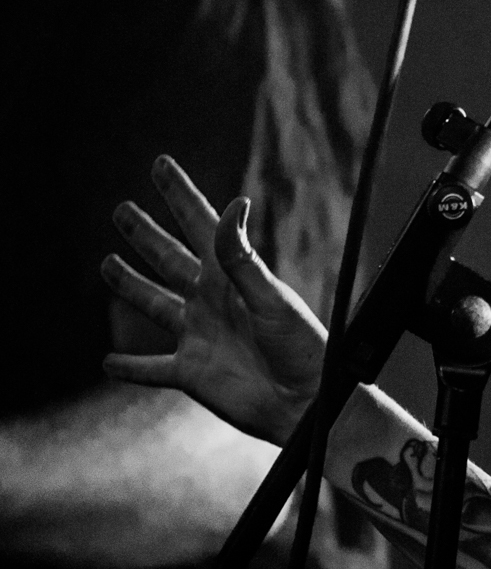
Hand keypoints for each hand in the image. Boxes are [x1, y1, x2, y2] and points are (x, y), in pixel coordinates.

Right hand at [100, 156, 327, 445]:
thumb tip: (234, 205)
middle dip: (145, 234)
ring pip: (154, 304)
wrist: (306, 403)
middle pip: (169, 259)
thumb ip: (242, 257)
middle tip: (122, 209)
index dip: (180, 194)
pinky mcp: (191, 374)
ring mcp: (199, 336)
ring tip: (107, 265)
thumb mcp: (271, 297)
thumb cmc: (301, 348)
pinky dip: (129, 367)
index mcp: (232, 277)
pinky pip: (151, 369)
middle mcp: (212, 301)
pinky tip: (108, 362)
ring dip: (130, 286)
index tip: (161, 164)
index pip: (201, 225)